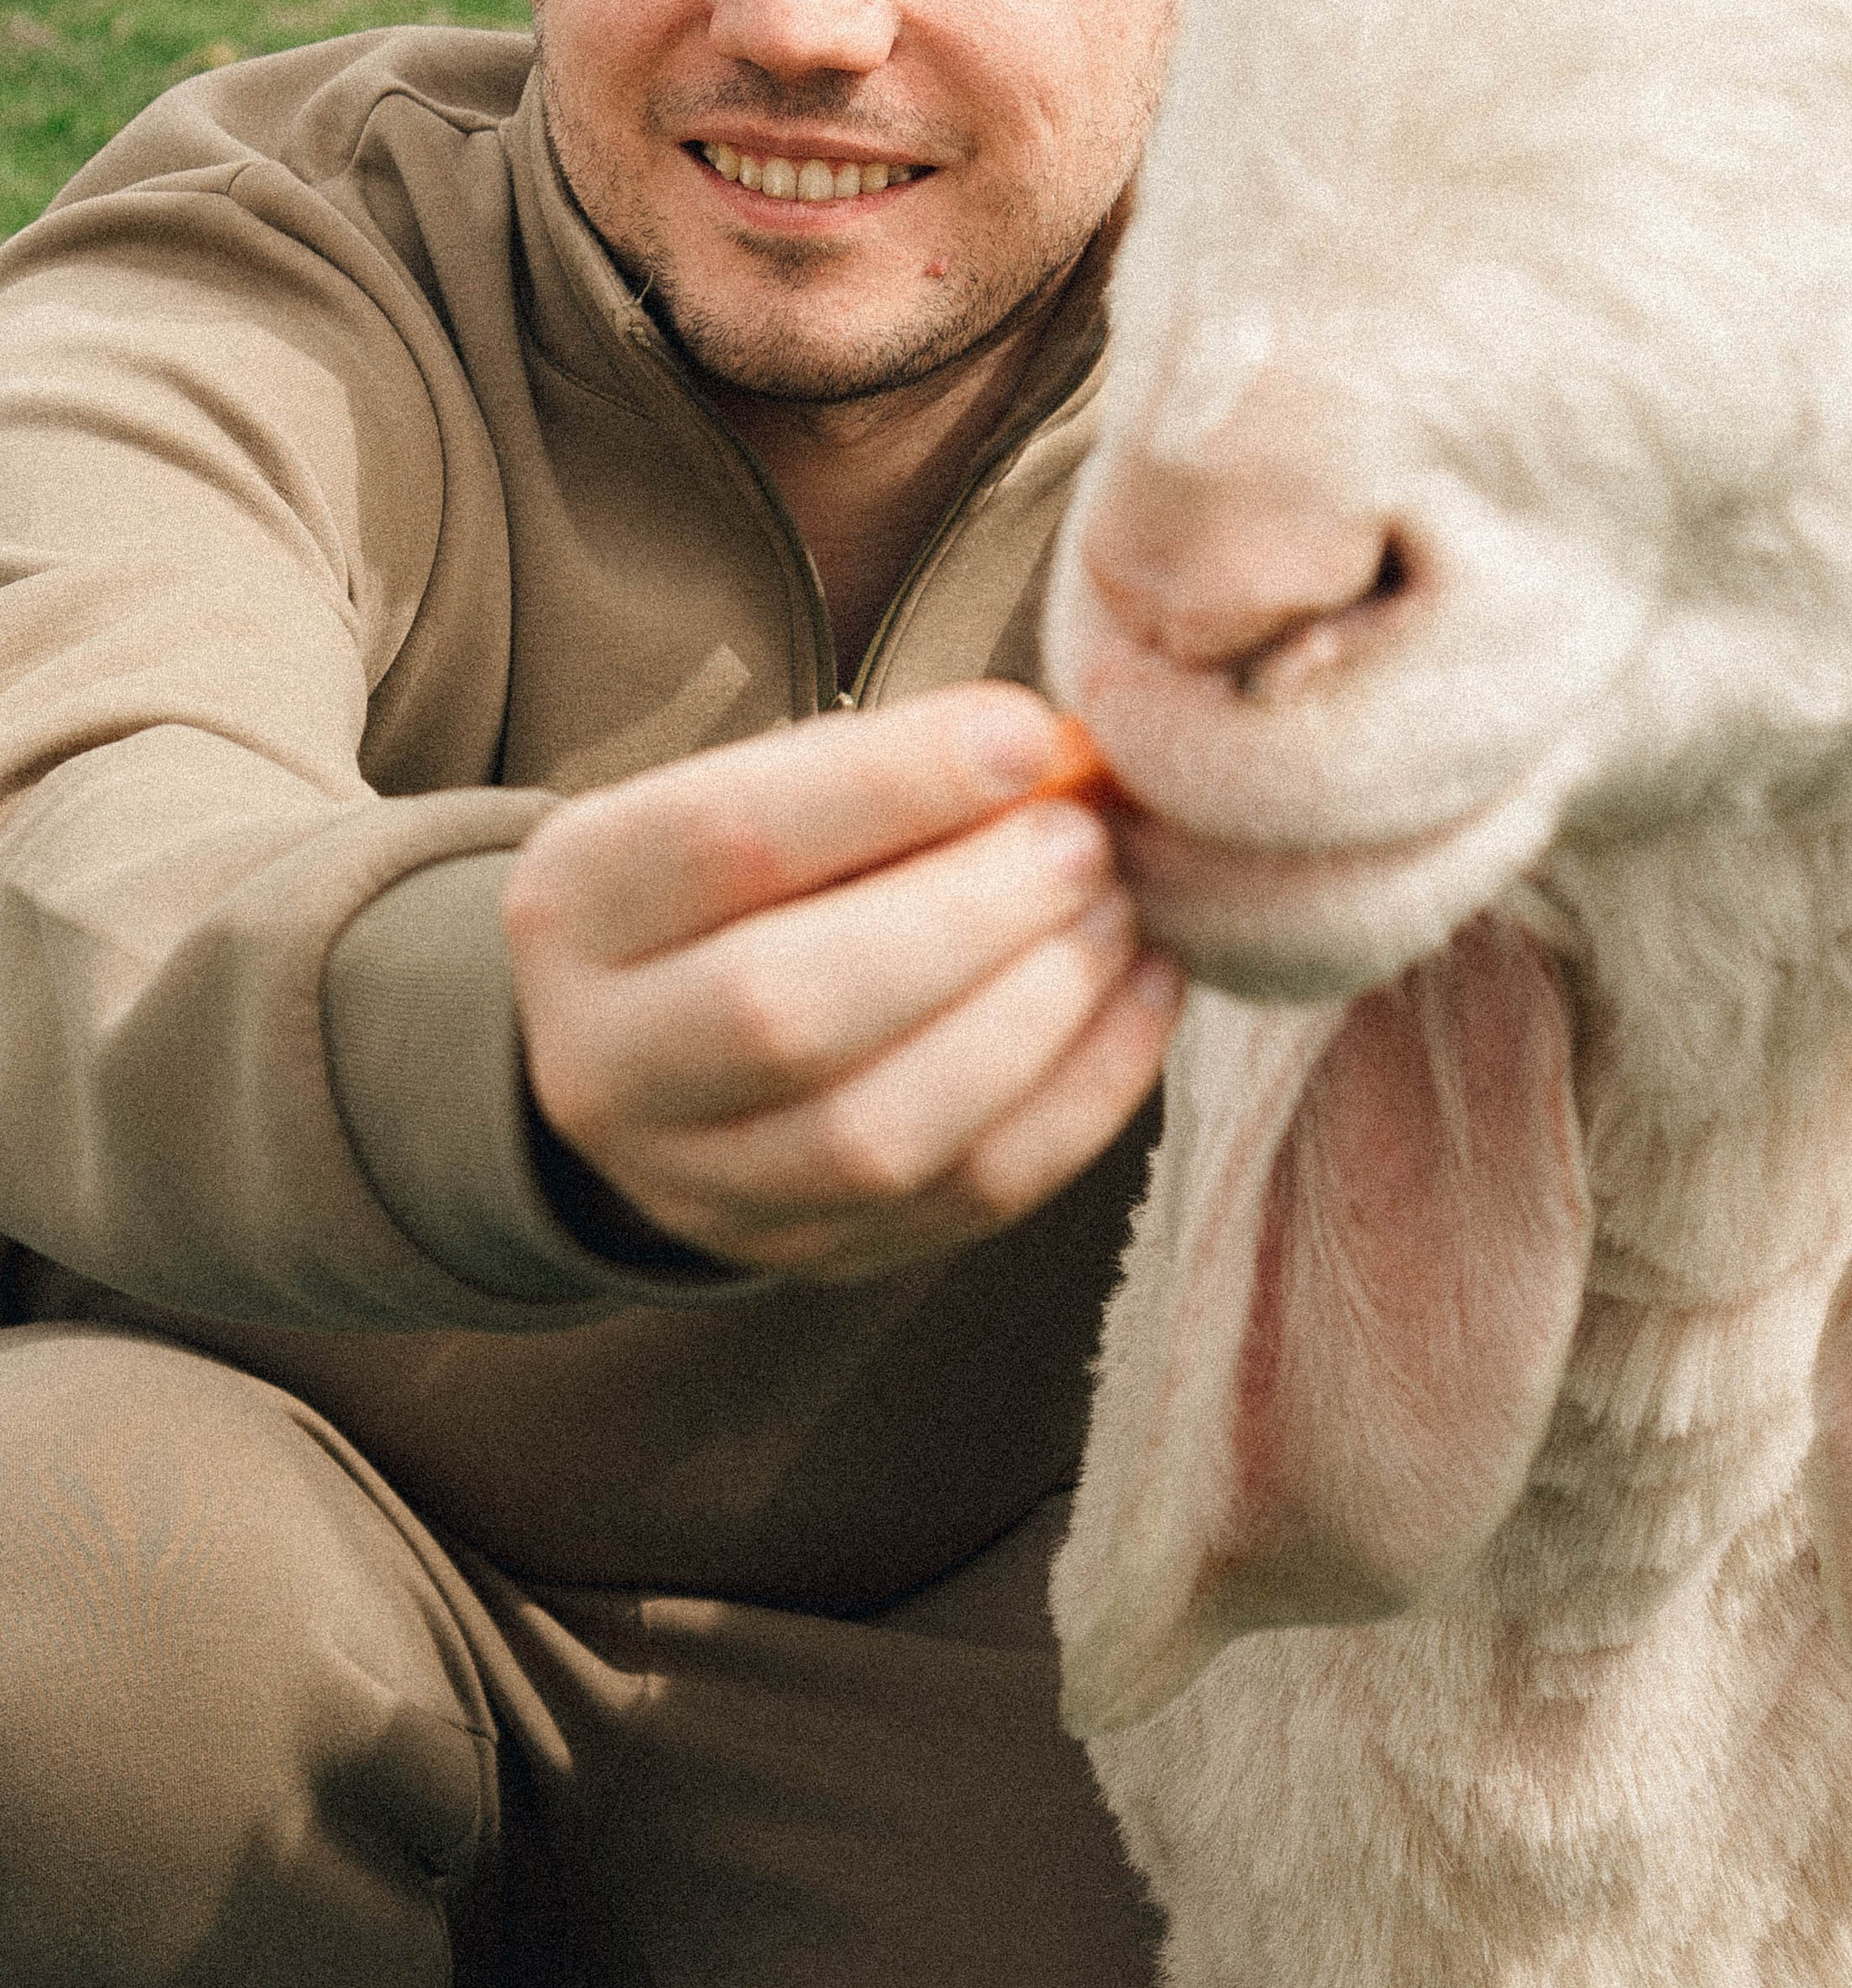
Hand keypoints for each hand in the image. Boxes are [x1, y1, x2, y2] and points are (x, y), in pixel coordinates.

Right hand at [501, 683, 1182, 1282]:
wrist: (668, 1042)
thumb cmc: (749, 878)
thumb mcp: (761, 794)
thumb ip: (886, 775)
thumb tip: (1061, 762)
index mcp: (575, 905)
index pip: (725, 840)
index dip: (893, 784)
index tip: (1028, 734)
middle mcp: (607, 1062)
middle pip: (786, 1008)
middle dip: (970, 916)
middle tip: (1084, 846)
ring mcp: (702, 1185)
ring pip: (876, 1133)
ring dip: (1034, 1015)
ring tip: (1117, 918)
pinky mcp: (814, 1253)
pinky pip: (966, 1196)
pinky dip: (1083, 1093)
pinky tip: (1140, 994)